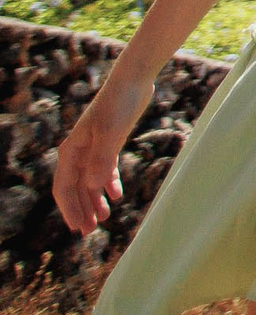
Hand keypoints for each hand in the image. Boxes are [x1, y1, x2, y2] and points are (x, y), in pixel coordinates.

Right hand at [52, 78, 145, 234]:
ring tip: (103, 219)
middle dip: (81, 210)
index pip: (64, 187)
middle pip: (75, 188)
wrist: (132, 82)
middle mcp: (78, 152)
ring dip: (94, 201)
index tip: (76, 227)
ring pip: (89, 182)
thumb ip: (101, 159)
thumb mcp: (111, 133)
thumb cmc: (118, 105)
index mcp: (71, 151)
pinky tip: (116, 196)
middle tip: (89, 232)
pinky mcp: (109, 143)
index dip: (69, 209)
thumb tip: (92, 186)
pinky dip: (108, 184)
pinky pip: (104, 170)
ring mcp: (93, 148)